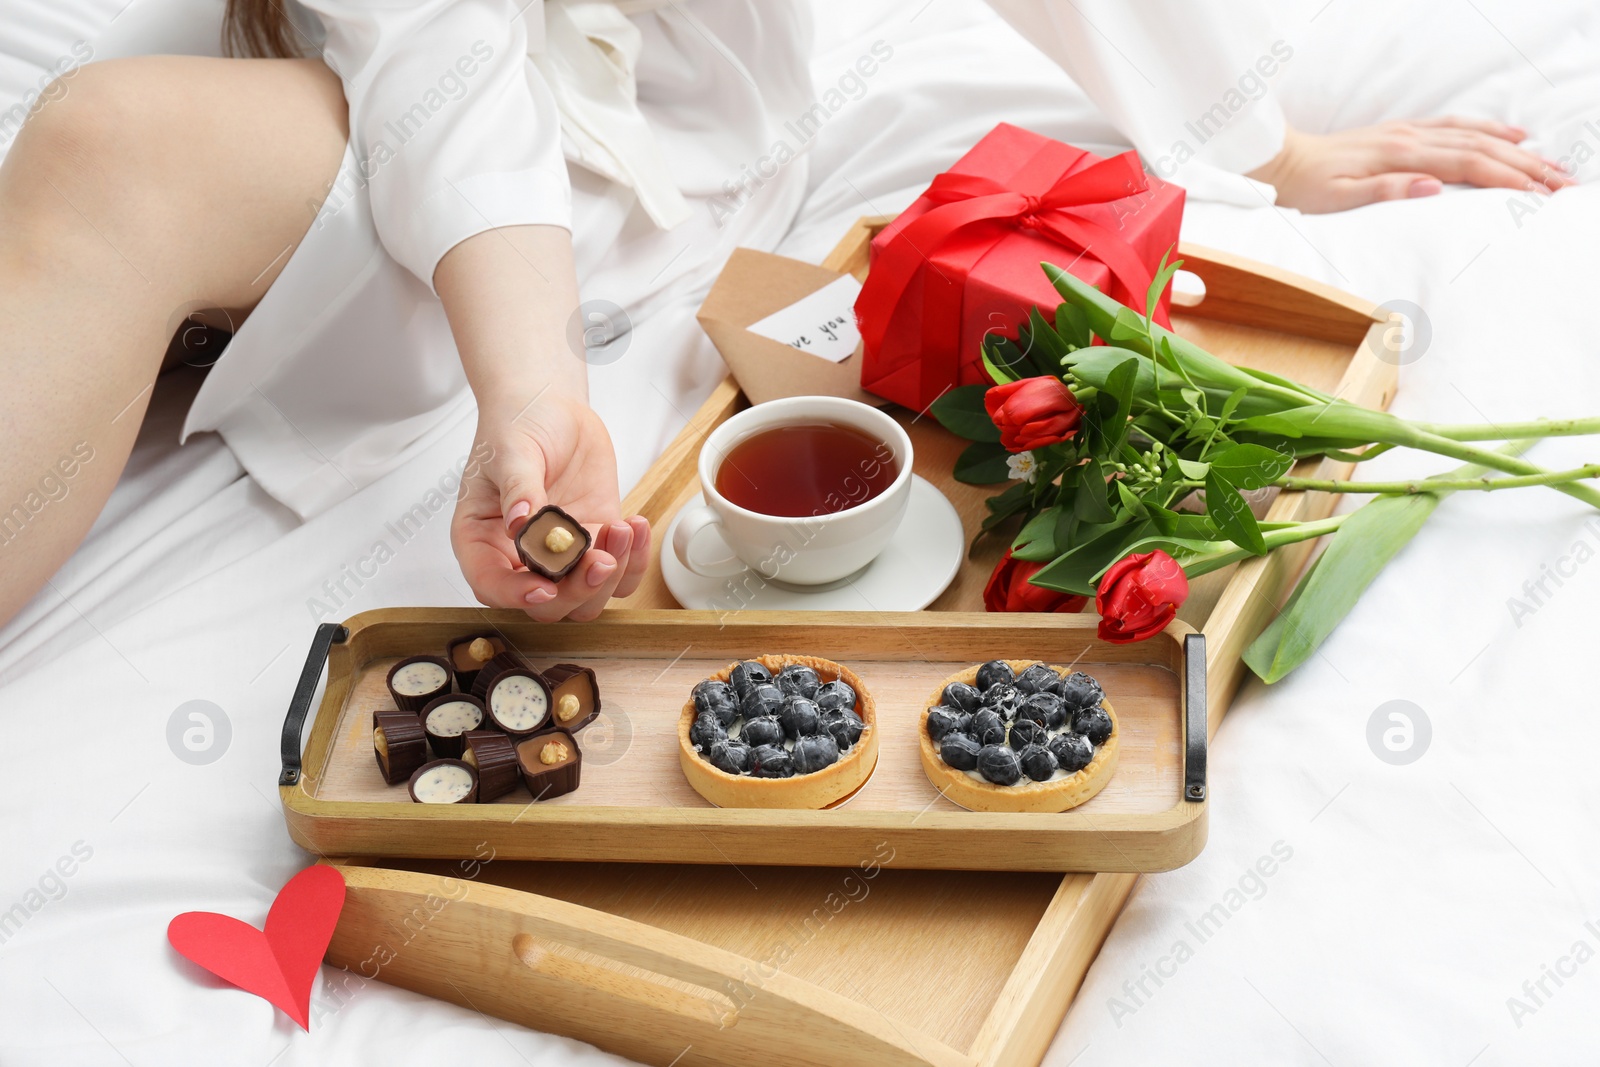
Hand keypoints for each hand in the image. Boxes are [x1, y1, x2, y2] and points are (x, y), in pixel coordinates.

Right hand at [451, 388, 650, 620]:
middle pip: (546, 604)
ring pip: (585, 598)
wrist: (550, 406)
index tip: (545, 586)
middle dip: (576, 589)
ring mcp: (560, 555)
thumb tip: (520, 524)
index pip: (491, 585)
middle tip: (600, 558)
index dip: (516, 594)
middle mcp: (518, 557)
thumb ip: (518, 488)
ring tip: (621, 528)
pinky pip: (618, 573)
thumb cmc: (516, 425)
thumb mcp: (511, 451)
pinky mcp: (594, 543)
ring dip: (609, 577)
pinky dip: (632, 560)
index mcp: (481, 540)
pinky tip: (635, 525)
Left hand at [1248, 117, 1574, 212]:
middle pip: (1483, 148)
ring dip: (1518, 148)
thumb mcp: (1339, 200)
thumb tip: (1432, 186)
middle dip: (1527, 166)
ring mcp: (1409, 133)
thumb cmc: (1306, 188)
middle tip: (1563, 184)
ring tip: (1551, 164)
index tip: (1539, 195)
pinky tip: (1511, 134)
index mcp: (1401, 158)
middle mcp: (1411, 139)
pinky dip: (1489, 129)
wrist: (1281, 160)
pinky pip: (1457, 126)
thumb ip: (1385, 192)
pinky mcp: (1403, 133)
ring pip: (1476, 135)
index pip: (1468, 166)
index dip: (1507, 179)